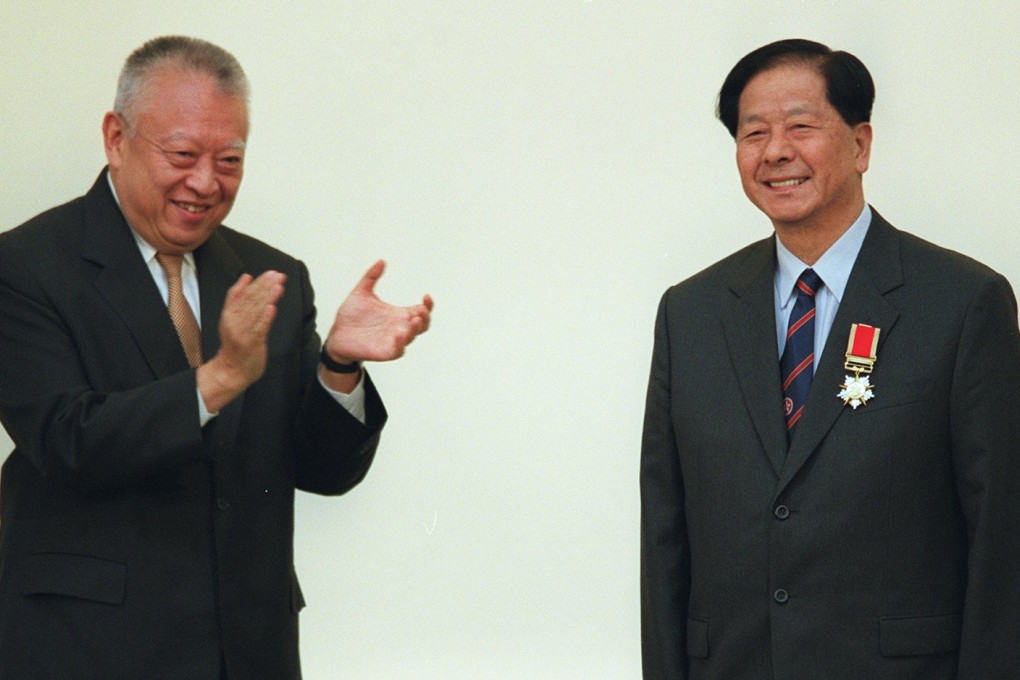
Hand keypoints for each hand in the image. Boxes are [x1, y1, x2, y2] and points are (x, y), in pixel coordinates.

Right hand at [197, 270, 285, 411]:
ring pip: (256, 312)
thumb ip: (238, 298)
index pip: (243, 294)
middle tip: (279, 276)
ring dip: (268, 298)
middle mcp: (234, 322)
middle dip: (266, 286)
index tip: (271, 273)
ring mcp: (242, 333)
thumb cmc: (235, 344)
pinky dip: (265, 318)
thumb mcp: (232, 317)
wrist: (231, 371)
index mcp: (229, 314)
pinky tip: (272, 307)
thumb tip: (247, 277)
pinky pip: (259, 329)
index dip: (258, 283)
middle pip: (250, 300)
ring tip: (278, 286)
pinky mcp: (251, 344)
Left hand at [322, 260, 432, 364]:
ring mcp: (393, 340)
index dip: (427, 305)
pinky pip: (397, 350)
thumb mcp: (361, 292)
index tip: (426, 295)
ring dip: (415, 330)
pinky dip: (400, 344)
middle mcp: (398, 328)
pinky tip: (399, 334)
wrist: (336, 334)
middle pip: (422, 325)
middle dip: (425, 318)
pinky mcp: (384, 352)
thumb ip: (371, 277)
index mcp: (397, 314)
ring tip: (413, 320)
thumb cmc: (350, 316)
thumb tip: (381, 261)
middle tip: (421, 310)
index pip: (420, 311)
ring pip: (411, 337)